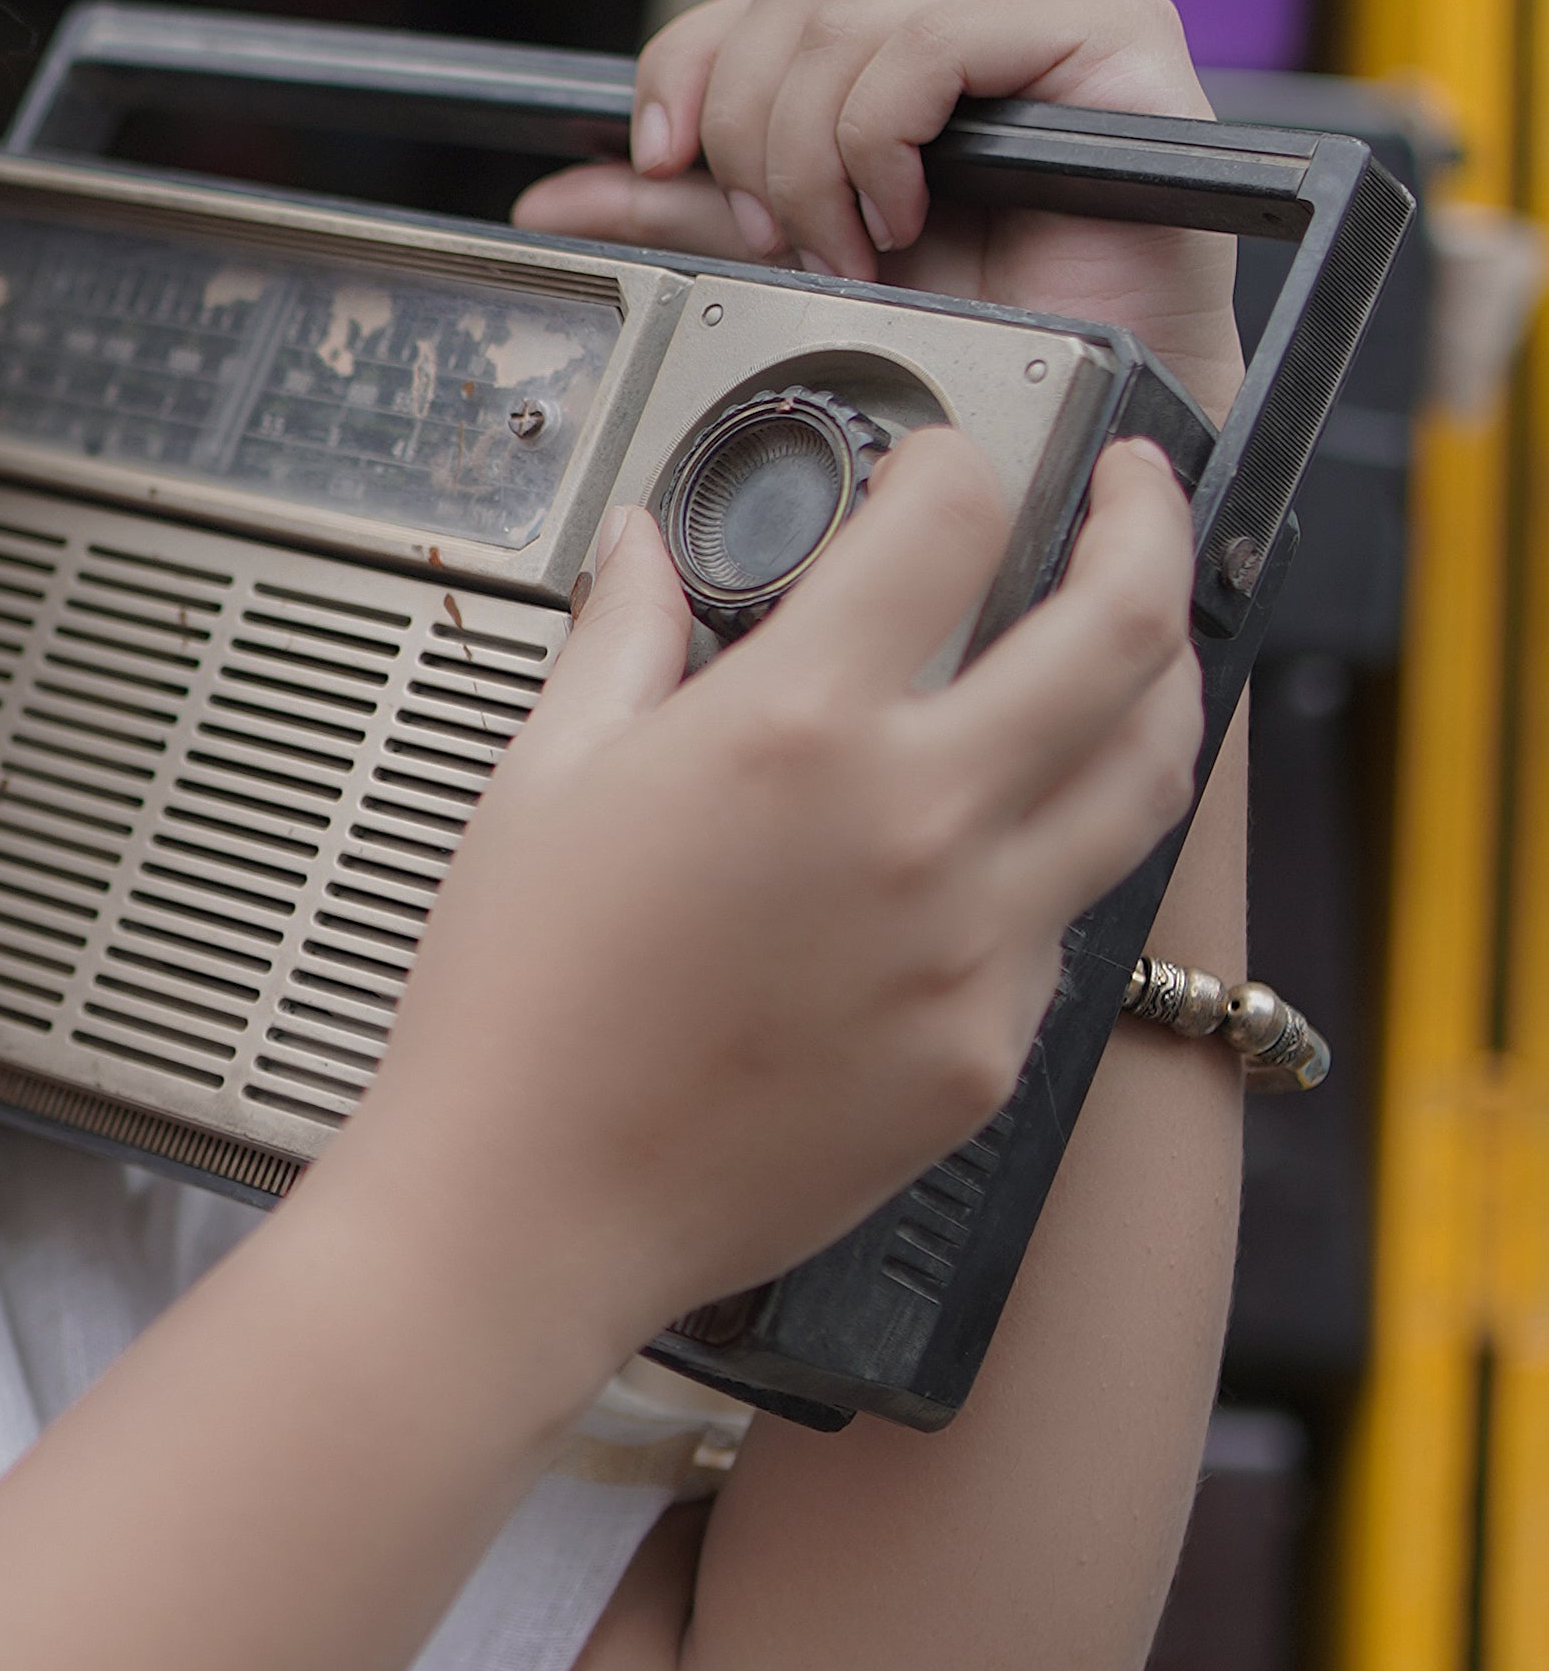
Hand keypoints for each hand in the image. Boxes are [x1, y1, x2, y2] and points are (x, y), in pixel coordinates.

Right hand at [332, 426, 1205, 1352]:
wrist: (527, 1208)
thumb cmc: (514, 1006)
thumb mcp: (541, 783)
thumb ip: (621, 639)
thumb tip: (644, 553)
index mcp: (795, 726)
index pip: (951, 523)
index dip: (958, 462)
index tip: (950, 466)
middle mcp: (914, 821)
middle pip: (1123, 628)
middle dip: (1147, 527)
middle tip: (1134, 495)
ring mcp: (972, 943)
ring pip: (1147, 776)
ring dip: (1158, 685)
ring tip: (1132, 650)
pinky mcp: (988, 1048)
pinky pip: (1067, 923)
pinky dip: (1052, 857)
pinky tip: (1000, 842)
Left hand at [509, 0, 1245, 422]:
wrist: (1103, 401)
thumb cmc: (985, 329)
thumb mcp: (800, 257)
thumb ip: (686, 214)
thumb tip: (553, 193)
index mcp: (913, 23)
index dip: (688, 71)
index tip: (663, 167)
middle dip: (752, 136)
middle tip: (781, 239)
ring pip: (847, 22)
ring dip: (815, 159)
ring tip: (855, 249)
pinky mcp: (1110, 32)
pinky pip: (931, 44)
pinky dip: (881, 141)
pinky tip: (907, 217)